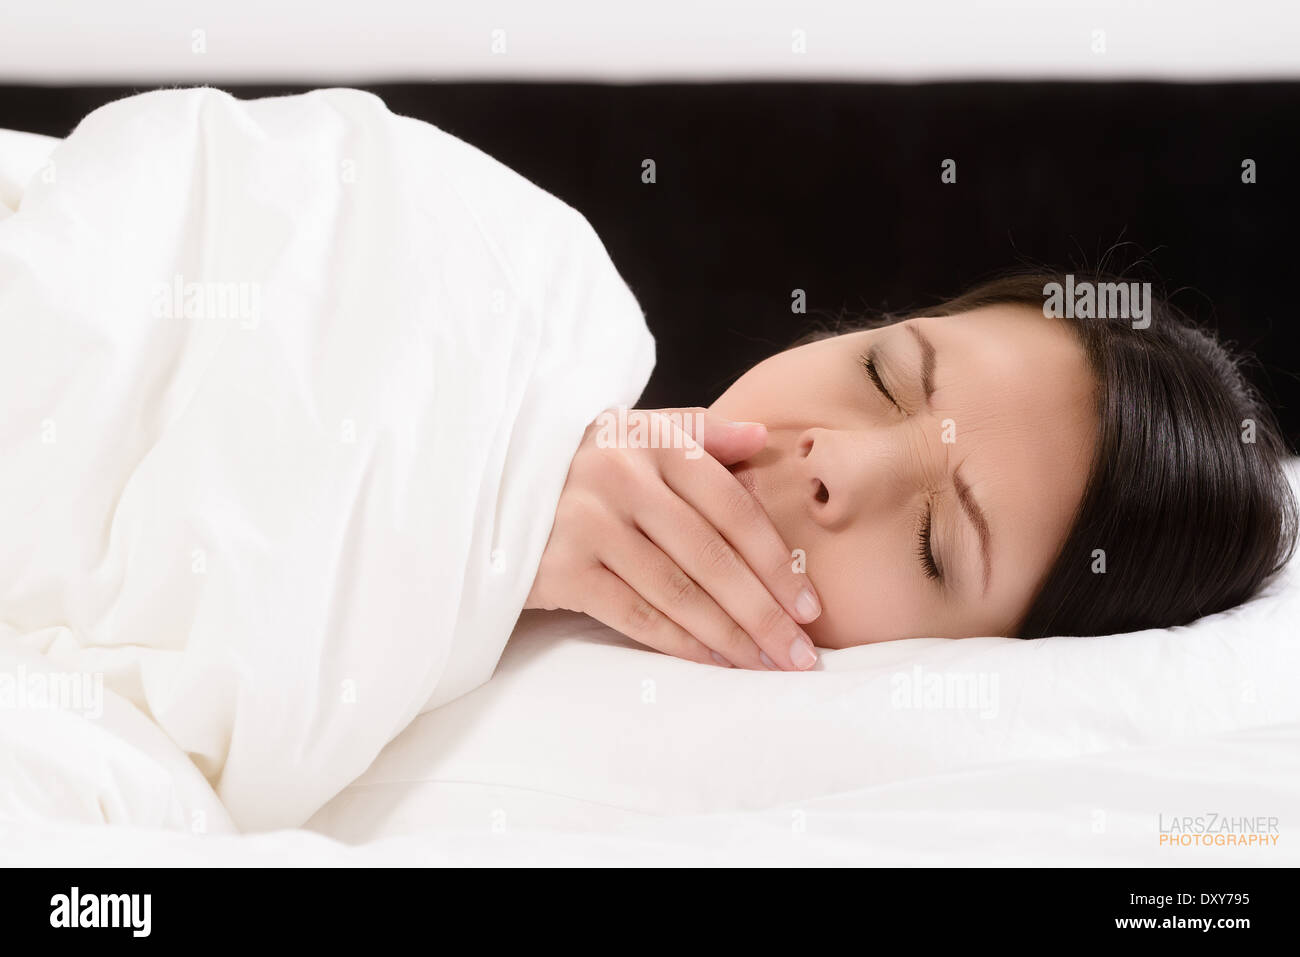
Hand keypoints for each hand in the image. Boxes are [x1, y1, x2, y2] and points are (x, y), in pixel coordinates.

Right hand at [525, 407, 820, 669]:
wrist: (487, 486)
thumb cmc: (578, 464)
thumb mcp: (634, 433)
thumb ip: (699, 433)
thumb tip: (762, 439)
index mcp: (650, 443)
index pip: (731, 506)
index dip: (775, 561)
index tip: (810, 605)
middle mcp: (620, 479)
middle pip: (711, 557)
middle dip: (764, 612)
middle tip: (800, 653)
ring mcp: (587, 524)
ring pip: (678, 592)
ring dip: (730, 637)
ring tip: (766, 665)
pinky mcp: (559, 569)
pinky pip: (635, 615)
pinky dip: (680, 643)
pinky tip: (713, 662)